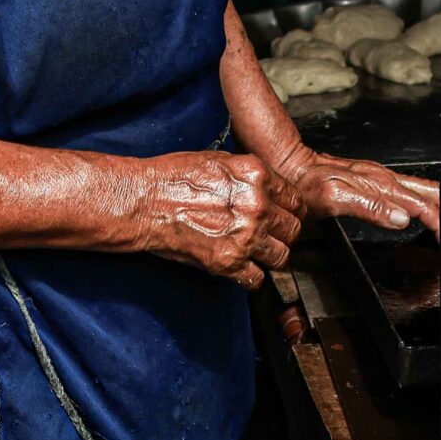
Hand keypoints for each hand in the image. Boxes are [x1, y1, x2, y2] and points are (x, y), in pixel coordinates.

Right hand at [120, 152, 301, 289]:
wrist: (144, 201)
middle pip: (294, 229)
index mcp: (257, 176)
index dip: (291, 209)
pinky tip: (242, 268)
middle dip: (284, 233)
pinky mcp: (228, 262)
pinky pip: (257, 279)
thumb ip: (249, 176)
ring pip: (282, 256)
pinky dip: (251, 277)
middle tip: (271, 235)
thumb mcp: (218, 159)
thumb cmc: (171, 177)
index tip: (286, 215)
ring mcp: (245, 236)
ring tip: (258, 253)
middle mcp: (257, 206)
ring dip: (271, 256)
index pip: (296, 200)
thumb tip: (265, 188)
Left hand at [266, 141, 440, 234]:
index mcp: (380, 184)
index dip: (438, 221)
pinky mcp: (373, 179)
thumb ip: (369, 207)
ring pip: (420, 189)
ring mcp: (380, 177)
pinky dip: (422, 198)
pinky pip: (407, 188)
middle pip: (428, 192)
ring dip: (439, 203)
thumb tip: (402, 217)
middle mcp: (383, 178)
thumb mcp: (335, 198)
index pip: (421, 204)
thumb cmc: (307, 183)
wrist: (290, 165)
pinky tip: (423, 207)